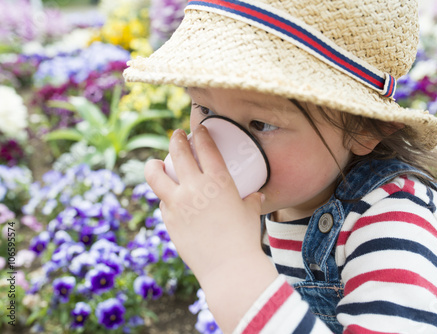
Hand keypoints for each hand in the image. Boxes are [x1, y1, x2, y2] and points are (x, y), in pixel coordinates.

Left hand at [144, 125, 264, 283]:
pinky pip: (162, 202)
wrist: (228, 268)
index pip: (206, 147)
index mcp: (219, 180)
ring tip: (156, 163)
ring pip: (155, 174)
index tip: (199, 129)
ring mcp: (177, 203)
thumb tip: (257, 196)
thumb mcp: (251, 213)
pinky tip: (170, 200)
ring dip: (154, 164)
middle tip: (177, 136)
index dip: (201, 133)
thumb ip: (252, 200)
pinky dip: (166, 198)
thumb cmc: (245, 239)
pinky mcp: (168, 220)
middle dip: (176, 139)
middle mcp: (195, 187)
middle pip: (178, 152)